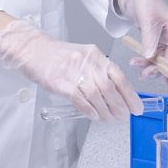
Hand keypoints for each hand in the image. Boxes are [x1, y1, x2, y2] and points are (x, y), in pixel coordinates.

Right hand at [0, 19, 142, 120]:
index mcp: (97, 56)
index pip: (120, 77)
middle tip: (123, 117)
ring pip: (96, 95)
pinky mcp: (59, 81)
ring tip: (108, 118)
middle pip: (110, 88)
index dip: (130, 95)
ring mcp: (73, 71)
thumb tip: (118, 94)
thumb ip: (100, 73)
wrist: (31, 49)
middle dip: (120, 106)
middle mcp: (88, 62)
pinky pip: (79, 98)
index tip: (136, 108)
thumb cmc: (58, 56)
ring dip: (105, 111)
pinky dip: (89, 109)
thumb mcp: (84, 59)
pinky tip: (93, 115)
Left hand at [115, 0, 167, 67]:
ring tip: (137, 66)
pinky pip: (152, 53)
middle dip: (158, 67)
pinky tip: (137, 61)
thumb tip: (151, 57)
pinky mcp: (155, 39)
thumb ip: (150, 40)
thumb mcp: (148, 21)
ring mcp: (164, 38)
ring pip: (160, 58)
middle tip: (147, 74)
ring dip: (149, 64)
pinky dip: (145, 59)